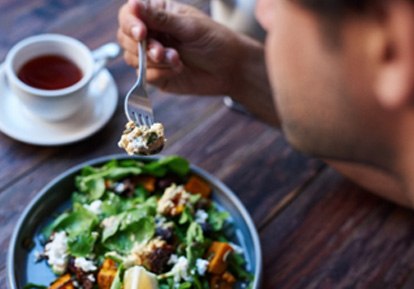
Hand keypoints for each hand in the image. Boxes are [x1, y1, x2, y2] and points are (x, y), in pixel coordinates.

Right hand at [117, 0, 244, 94]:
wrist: (230, 69)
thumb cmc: (215, 41)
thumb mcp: (189, 26)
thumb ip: (160, 19)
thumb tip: (132, 3)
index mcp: (158, 14)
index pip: (129, 15)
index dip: (130, 23)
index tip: (142, 33)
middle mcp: (152, 34)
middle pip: (125, 38)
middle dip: (142, 46)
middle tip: (161, 51)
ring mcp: (152, 56)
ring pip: (132, 58)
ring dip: (153, 61)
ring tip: (177, 60)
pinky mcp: (157, 75)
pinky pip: (144, 76)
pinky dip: (159, 73)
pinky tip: (177, 69)